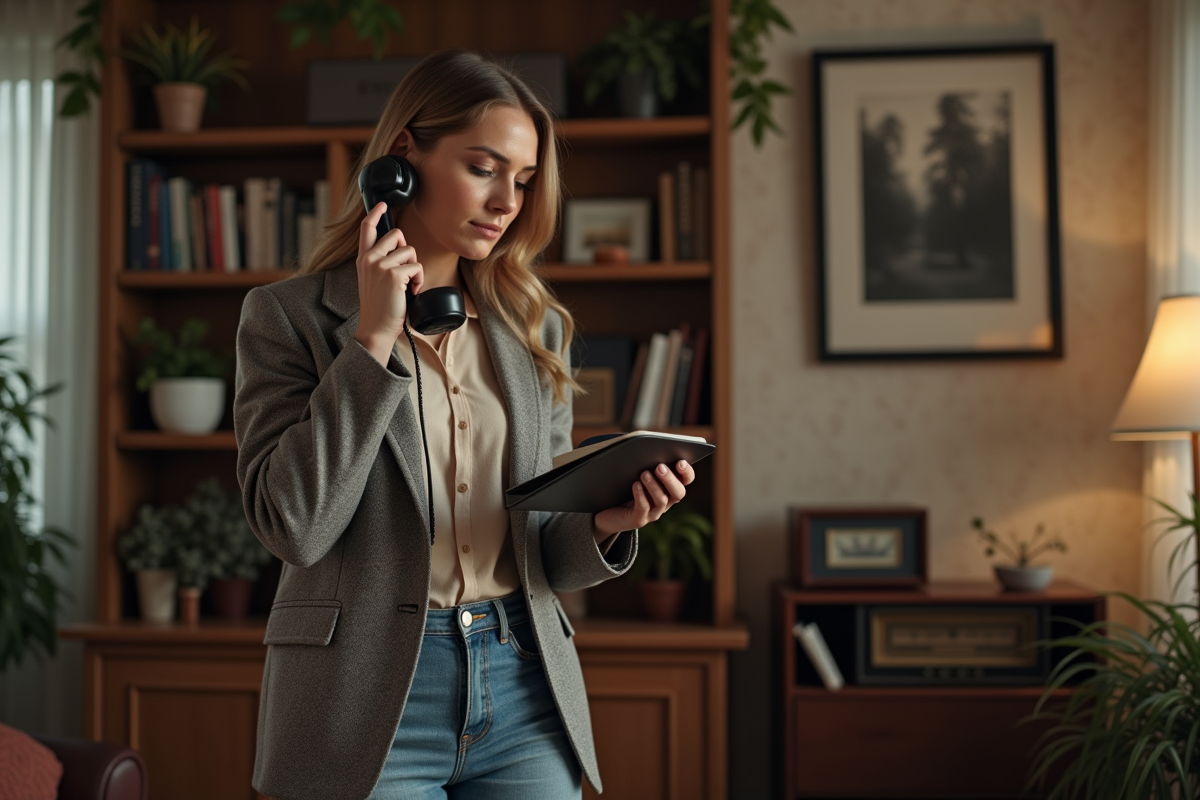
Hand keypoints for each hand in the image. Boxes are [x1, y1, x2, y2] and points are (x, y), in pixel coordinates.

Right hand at [354, 201, 423, 364]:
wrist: (375, 328)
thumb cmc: (379, 308)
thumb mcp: (373, 281)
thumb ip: (380, 264)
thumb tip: (400, 250)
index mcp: (363, 259)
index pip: (366, 229)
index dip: (375, 214)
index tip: (382, 205)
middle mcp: (369, 259)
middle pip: (396, 234)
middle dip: (407, 250)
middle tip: (405, 271)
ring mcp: (380, 265)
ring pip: (409, 251)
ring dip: (415, 269)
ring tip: (408, 285)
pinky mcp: (393, 274)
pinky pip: (416, 266)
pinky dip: (419, 280)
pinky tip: (412, 291)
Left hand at [593, 460, 694, 539]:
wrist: (606, 512)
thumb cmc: (624, 487)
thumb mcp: (638, 474)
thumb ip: (648, 464)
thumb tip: (651, 450)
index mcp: (669, 488)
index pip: (686, 481)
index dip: (686, 472)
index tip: (680, 462)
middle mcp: (665, 502)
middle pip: (678, 492)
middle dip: (670, 479)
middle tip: (660, 467)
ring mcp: (653, 513)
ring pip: (661, 500)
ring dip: (654, 485)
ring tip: (644, 474)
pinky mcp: (638, 519)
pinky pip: (643, 508)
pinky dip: (641, 496)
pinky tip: (635, 485)